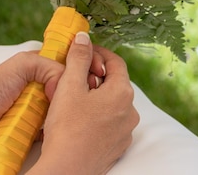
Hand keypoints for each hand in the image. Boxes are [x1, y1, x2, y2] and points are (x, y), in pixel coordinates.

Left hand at [0, 47, 105, 153]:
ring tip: (76, 117)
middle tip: (87, 98)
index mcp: (41, 70)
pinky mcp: (35, 134)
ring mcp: (39, 113)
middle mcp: (43, 90)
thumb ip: (48, 66)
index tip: (97, 74)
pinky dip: (58, 134)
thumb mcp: (21, 65)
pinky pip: (54, 134)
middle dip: (79, 96)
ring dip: (68, 117)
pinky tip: (64, 132)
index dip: (84, 71)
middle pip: (71, 93)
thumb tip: (67, 82)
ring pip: (65, 114)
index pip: (71, 68)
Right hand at [29, 32, 139, 174]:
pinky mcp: (117, 147)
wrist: (67, 169)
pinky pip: (110, 123)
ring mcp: (125, 132)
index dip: (98, 52)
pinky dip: (97, 115)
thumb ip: (78, 57)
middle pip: (115, 83)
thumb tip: (84, 36)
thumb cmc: (67, 127)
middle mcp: (130, 112)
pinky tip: (78, 119)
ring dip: (96, 96)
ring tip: (72, 98)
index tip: (82, 50)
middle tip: (73, 75)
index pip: (116, 62)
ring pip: (112, 104)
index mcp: (122, 93)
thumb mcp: (69, 85)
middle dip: (95, 75)